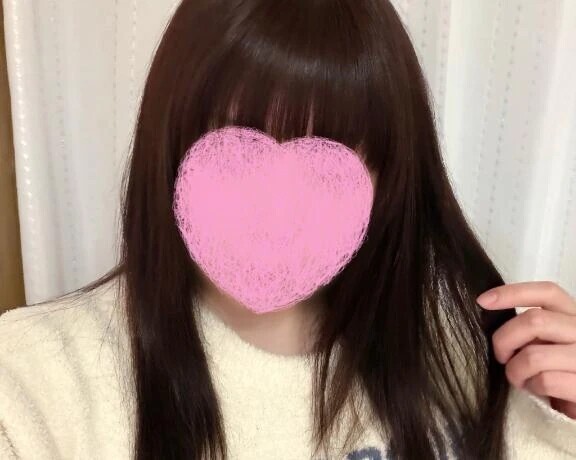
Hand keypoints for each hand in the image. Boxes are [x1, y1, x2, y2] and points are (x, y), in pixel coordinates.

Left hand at [476, 281, 575, 418]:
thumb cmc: (560, 370)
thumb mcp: (550, 341)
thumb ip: (534, 328)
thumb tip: (492, 314)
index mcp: (574, 315)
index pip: (547, 292)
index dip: (512, 292)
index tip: (482, 301)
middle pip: (534, 321)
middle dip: (504, 339)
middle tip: (501, 356)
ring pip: (534, 355)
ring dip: (515, 370)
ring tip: (518, 378)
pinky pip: (545, 381)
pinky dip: (532, 387)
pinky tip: (536, 389)